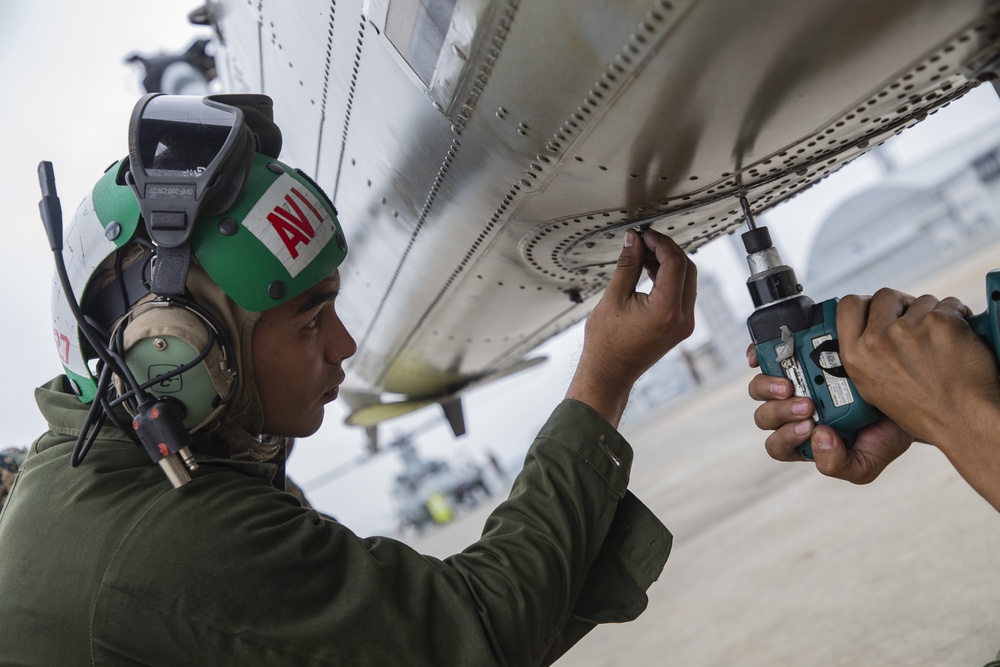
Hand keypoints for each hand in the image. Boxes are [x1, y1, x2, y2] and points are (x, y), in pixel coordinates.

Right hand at [567, 228, 696, 425]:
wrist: (609, 373)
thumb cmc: (606, 344)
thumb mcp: (613, 297)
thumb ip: (628, 265)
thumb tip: (633, 240)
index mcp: (666, 310)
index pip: (675, 263)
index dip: (661, 243)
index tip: (644, 234)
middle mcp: (682, 318)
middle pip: (687, 269)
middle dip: (667, 250)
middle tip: (644, 241)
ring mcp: (684, 324)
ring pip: (687, 280)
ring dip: (669, 263)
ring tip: (643, 255)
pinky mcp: (680, 326)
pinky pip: (682, 293)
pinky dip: (669, 278)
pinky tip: (649, 271)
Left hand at [748, 346, 911, 483]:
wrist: (905, 398)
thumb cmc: (882, 433)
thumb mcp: (868, 460)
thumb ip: (839, 464)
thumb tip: (817, 438)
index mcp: (802, 441)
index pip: (778, 446)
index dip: (786, 438)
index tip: (810, 426)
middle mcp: (791, 414)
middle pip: (766, 417)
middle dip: (782, 413)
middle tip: (807, 405)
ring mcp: (790, 384)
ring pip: (760, 390)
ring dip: (769, 389)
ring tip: (791, 386)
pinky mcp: (791, 359)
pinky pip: (762, 358)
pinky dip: (758, 356)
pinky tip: (762, 359)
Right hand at [837, 289, 999, 447]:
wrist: (964, 420)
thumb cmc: (925, 410)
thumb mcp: (873, 388)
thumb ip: (865, 355)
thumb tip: (867, 327)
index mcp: (856, 356)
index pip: (848, 305)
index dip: (865, 303)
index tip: (877, 308)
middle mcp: (877, 340)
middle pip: (885, 296)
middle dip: (902, 305)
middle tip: (914, 322)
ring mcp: (908, 330)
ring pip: (920, 300)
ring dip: (932, 313)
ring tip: (939, 341)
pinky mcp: (939, 322)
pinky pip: (949, 305)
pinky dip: (958, 317)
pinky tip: (957, 339)